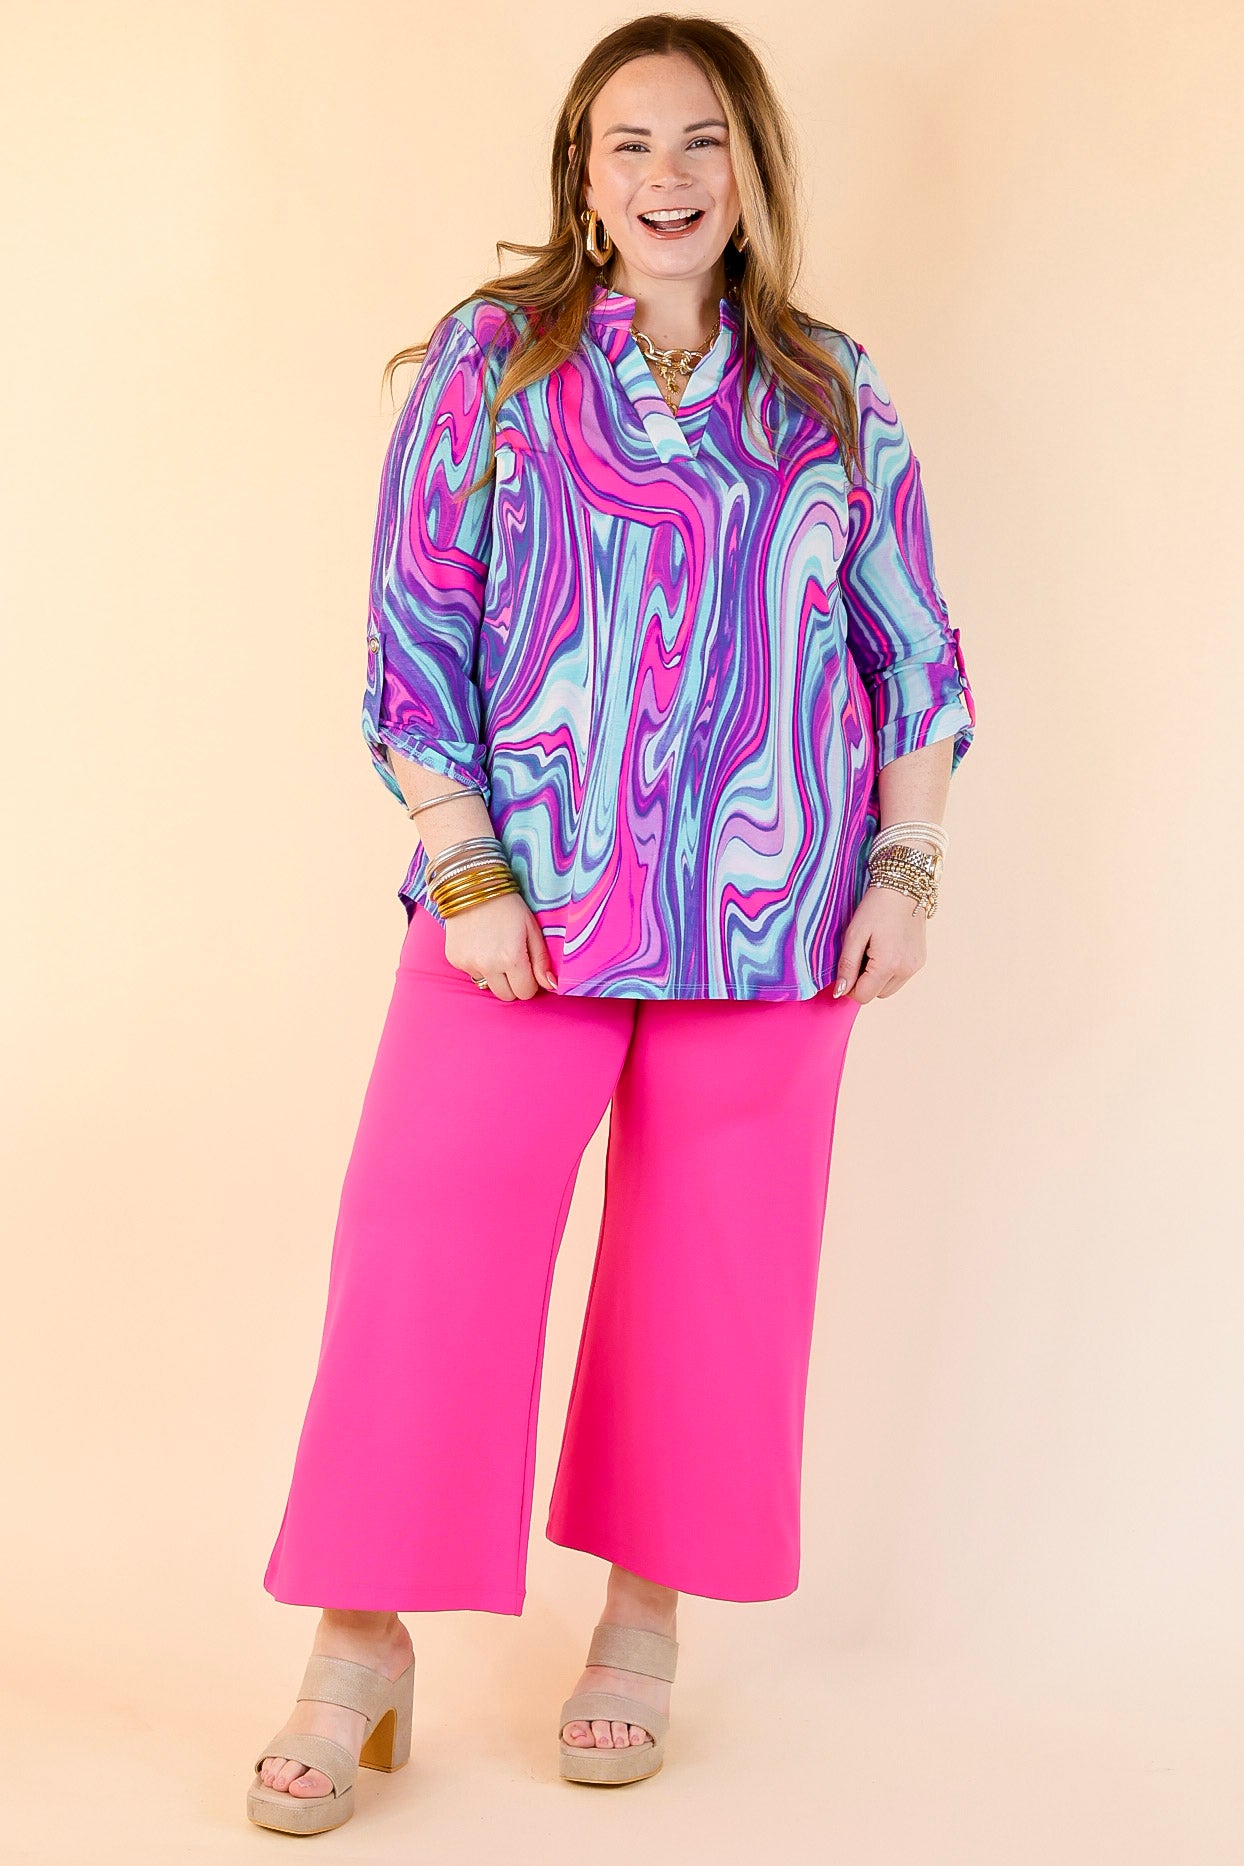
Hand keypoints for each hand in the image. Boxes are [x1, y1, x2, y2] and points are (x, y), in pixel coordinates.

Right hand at [442, 892, 558, 1000]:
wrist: (471, 886)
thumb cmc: (508, 906)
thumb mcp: (532, 929)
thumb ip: (541, 961)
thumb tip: (550, 986)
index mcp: (511, 958)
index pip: (525, 992)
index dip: (530, 981)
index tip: (528, 967)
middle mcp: (488, 965)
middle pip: (506, 996)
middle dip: (513, 983)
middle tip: (513, 961)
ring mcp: (468, 964)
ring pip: (488, 985)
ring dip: (494, 974)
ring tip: (494, 948)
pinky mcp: (455, 960)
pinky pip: (472, 973)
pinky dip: (478, 964)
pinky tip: (480, 943)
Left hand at [833, 883, 928, 1003]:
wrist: (904, 888)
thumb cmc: (876, 907)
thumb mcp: (854, 934)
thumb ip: (847, 966)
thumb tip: (839, 992)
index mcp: (887, 965)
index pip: (863, 996)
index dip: (849, 987)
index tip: (847, 968)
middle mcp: (905, 970)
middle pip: (876, 995)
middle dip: (864, 982)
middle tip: (860, 955)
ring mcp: (915, 967)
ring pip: (888, 989)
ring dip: (877, 979)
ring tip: (873, 952)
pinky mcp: (920, 961)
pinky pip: (900, 978)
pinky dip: (889, 972)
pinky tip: (886, 951)